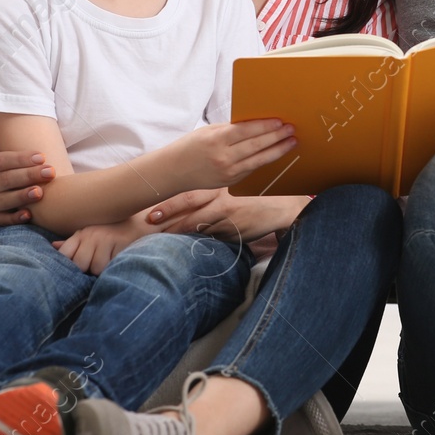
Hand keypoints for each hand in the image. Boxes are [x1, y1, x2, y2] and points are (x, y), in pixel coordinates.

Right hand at [0, 120, 54, 223]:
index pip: (0, 161)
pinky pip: (3, 220)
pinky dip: (15, 219)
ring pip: (4, 200)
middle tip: (51, 172)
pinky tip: (29, 215)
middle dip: (29, 176)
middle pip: (5, 180)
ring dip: (22, 197)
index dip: (20, 159)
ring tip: (41, 192)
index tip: (42, 156)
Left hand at [53, 221, 143, 274]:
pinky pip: (110, 265)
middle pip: (79, 264)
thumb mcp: (90, 236)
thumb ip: (73, 244)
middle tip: (96, 266)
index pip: (64, 254)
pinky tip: (117, 260)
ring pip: (95, 267)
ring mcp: (106, 238)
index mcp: (81, 234)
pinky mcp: (120, 242)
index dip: (67, 266)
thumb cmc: (112, 234)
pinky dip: (113, 268)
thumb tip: (53, 246)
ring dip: (102, 271)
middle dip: (87, 270)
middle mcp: (91, 234)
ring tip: (109, 262)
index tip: (75, 270)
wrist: (139, 224)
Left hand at [150, 188, 307, 242]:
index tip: (150, 212)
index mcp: (219, 187)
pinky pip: (213, 236)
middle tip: (150, 222)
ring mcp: (229, 215)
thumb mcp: (234, 191)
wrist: (284, 208)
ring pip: (199, 224)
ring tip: (159, 241)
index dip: (169, 203)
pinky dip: (199, 240)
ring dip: (179, 232)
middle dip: (168, 215)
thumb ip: (214, 196)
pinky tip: (186, 247)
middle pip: (189, 207)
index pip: (189, 194)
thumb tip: (189, 205)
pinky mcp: (236, 229)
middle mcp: (222, 198)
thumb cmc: (257, 198)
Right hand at [163, 120, 295, 191]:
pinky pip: (252, 169)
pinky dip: (265, 160)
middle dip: (276, 137)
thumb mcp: (208, 132)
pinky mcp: (231, 181)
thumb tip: (255, 124)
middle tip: (291, 129)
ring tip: (291, 142)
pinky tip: (276, 153)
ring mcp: (228, 172)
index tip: (280, 121)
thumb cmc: (191, 146)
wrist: (174, 172)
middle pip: (256, 145)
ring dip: (277, 150)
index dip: (265, 126)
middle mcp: (223, 157)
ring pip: (258, 160)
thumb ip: (230, 129)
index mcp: (216, 140)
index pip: (246, 131)